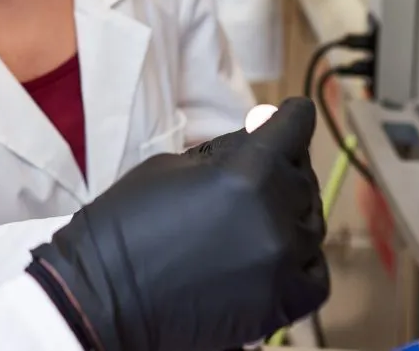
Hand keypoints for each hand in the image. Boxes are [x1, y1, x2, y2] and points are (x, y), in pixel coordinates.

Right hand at [26, 97, 327, 350]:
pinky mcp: (281, 303)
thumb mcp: (173, 166)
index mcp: (245, 174)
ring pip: (309, 223)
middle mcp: (272, 217)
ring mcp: (281, 263)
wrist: (104, 294)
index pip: (294, 127)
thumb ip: (228, 150)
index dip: (292, 117)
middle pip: (302, 176)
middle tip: (256, 173)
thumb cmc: (127, 223)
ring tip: (252, 217)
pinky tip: (272, 253)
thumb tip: (263, 133)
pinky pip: (314, 272)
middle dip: (283, 167)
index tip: (292, 115)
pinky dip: (299, 260)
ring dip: (287, 214)